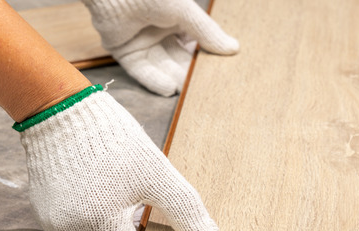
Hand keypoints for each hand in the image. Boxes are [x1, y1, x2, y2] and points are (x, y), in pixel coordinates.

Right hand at [18, 86, 218, 230]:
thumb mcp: (156, 172)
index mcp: (97, 226)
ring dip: (112, 225)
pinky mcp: (42, 207)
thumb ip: (183, 208)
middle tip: (147, 212)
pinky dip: (94, 214)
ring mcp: (52, 220)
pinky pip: (76, 222)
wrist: (60, 107)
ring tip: (126, 196)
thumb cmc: (111, 139)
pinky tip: (105, 189)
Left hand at [82, 0, 238, 95]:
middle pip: (179, 58)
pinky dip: (154, 80)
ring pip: (163, 66)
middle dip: (191, 72)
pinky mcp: (124, 52)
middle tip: (208, 89)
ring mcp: (142, 42)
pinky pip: (141, 71)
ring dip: (175, 79)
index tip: (221, 72)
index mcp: (176, 18)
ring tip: (189, 92)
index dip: (207, 56)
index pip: (195, 42)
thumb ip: (207, 32)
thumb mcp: (185, 11)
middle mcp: (159, 31)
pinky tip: (168, 88)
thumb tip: (233, 49)